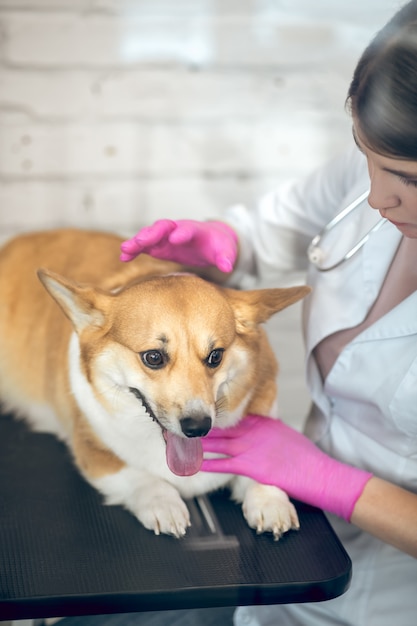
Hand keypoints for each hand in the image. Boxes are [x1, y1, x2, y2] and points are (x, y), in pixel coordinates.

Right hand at [120, 219, 237, 272]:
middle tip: (140, 242)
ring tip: (125, 250)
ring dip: (137, 241)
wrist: (210, 241)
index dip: (182, 232)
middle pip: (163, 227)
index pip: (188, 229)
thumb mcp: (225, 251)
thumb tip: (228, 267)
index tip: (175, 238)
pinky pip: (144, 246)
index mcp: (196, 230)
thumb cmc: (218, 245)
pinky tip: (123, 257)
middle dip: (152, 234)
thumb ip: (225, 258)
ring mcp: (166, 237)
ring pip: (150, 234)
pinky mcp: (159, 245)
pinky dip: (134, 250)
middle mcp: (178, 230)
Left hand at [201, 414, 371, 520]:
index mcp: (262, 423)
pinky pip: (224, 463)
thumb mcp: (285, 436)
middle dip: (202, 428)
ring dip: (200, 443)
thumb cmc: (306, 458)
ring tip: (182, 441)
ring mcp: (251, 448)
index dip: (215, 417)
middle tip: (184, 426)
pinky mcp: (251, 466)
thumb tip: (259, 430)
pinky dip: (209, 462)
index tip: (201, 414)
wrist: (319, 473)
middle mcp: (254, 432)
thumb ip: (268, 431)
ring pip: (218, 443)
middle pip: (221, 428)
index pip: (233, 416)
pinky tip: (196, 462)